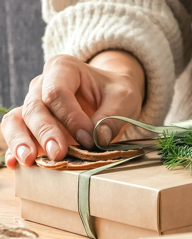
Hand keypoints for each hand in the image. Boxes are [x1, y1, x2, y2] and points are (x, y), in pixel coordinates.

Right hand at [1, 51, 144, 169]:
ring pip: (18, 119)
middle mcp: (43, 84)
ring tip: (28, 160)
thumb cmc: (115, 93)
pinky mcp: (34, 124)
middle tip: (58, 154)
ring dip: (21, 141)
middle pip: (35, 107)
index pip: (57, 93)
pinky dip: (16, 148)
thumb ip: (112, 117)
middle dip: (46, 133)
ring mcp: (36, 104)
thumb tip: (97, 139)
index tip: (88, 138)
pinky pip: (18, 132)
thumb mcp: (124, 99)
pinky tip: (18, 164)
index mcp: (64, 69)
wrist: (111, 95)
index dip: (71, 118)